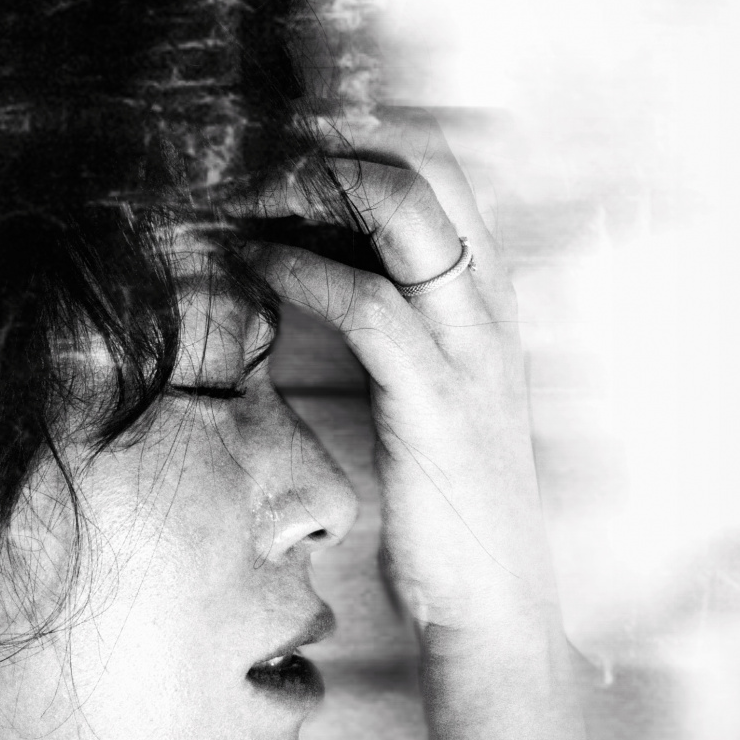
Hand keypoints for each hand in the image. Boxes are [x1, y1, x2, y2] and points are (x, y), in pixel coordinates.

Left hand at [238, 112, 555, 637]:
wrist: (490, 605)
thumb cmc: (445, 505)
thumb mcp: (424, 396)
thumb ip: (390, 329)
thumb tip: (313, 271)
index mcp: (491, 301)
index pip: (447, 171)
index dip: (370, 134)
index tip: (289, 135)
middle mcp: (491, 308)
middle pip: (432, 165)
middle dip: (342, 138)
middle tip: (262, 146)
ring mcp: (469, 348)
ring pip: (407, 210)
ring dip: (316, 185)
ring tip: (248, 188)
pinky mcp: (433, 398)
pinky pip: (367, 302)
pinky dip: (302, 270)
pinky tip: (256, 263)